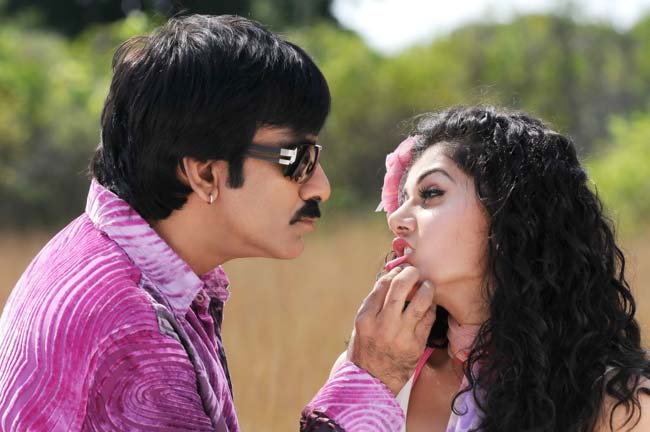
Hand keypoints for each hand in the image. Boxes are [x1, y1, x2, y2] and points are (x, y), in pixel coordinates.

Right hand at [347, 266, 435, 394]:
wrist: (372, 382)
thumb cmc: (366, 349)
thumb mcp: (361, 325)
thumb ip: (374, 304)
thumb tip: (390, 279)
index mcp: (366, 318)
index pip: (382, 285)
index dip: (393, 273)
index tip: (399, 270)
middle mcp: (382, 324)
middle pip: (400, 287)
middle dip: (410, 274)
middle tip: (415, 271)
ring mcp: (401, 335)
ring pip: (420, 301)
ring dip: (426, 288)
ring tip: (427, 285)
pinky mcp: (416, 344)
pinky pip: (428, 318)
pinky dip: (430, 307)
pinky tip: (429, 304)